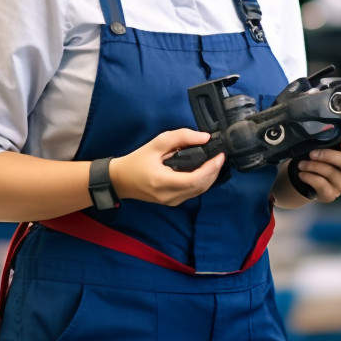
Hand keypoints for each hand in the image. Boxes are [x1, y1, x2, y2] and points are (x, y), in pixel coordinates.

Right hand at [109, 128, 224, 205]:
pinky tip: (205, 170)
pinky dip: (202, 182)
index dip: (211, 168)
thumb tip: (204, 138)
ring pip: (199, 191)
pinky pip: (193, 193)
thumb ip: (181, 137)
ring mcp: (172, 202)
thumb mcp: (156, 143)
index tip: (220, 155)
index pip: (195, 179)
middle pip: (201, 187)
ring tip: (215, 162)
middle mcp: (170, 196)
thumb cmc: (137, 160)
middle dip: (214, 171)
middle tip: (220, 156)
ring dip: (210, 177)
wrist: (120, 180)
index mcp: (163, 182)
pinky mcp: (173, 202)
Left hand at [294, 138, 340, 202]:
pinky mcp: (331, 195)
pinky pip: (322, 185)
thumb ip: (327, 138)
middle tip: (312, 153)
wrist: (307, 175)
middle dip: (328, 156)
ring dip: (314, 166)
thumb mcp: (324, 144)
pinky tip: (302, 173)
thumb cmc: (320, 155)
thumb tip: (321, 130)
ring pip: (332, 174)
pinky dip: (310, 177)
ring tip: (301, 163)